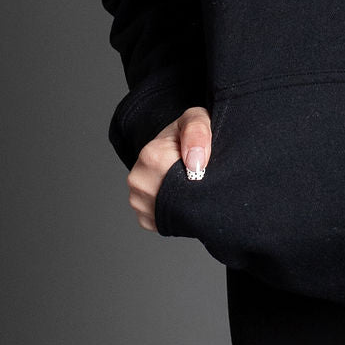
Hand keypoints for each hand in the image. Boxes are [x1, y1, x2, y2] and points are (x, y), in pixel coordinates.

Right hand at [127, 105, 212, 232]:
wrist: (173, 145)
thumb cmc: (188, 131)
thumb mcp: (198, 119)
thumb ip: (198, 132)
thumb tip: (195, 163)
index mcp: (150, 156)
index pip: (181, 178)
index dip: (201, 174)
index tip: (206, 166)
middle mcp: (138, 181)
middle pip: (178, 199)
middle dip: (194, 190)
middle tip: (203, 176)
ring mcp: (138, 201)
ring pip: (174, 213)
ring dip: (187, 204)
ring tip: (192, 185)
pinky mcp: (145, 218)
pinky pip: (169, 224)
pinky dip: (181, 216)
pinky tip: (185, 200)